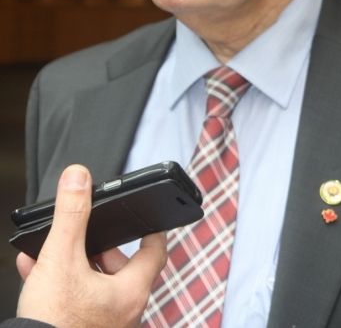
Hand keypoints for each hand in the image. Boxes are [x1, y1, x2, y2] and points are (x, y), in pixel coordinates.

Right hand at [16, 165, 166, 327]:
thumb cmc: (53, 321)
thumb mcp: (61, 257)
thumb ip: (72, 214)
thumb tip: (78, 177)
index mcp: (130, 292)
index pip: (155, 252)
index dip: (152, 229)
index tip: (148, 216)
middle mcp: (123, 312)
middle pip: (122, 266)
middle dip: (101, 245)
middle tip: (85, 234)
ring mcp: (104, 324)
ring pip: (95, 282)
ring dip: (75, 261)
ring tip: (53, 249)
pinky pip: (77, 299)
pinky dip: (62, 281)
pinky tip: (36, 270)